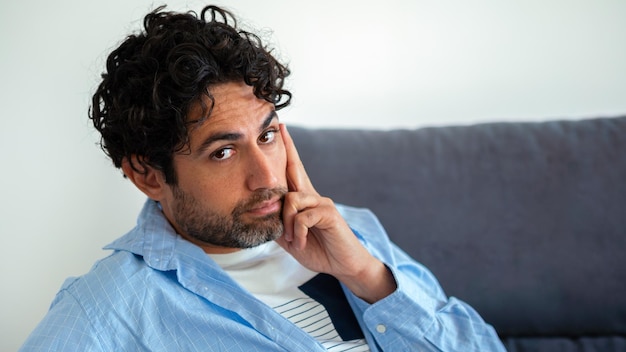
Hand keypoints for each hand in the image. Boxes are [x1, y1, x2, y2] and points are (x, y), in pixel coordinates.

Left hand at [276, 124, 395, 302]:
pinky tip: (301, 242)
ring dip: (286, 223)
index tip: (281, 130)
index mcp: (303, 201)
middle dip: (287, 147)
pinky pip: (302, 217)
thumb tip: (261, 214)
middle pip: (296, 168)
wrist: (344, 265)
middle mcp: (313, 196)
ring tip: (292, 239)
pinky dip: (297, 232)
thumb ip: (278, 224)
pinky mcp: (329, 213)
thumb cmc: (318, 249)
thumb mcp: (290, 237)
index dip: (286, 151)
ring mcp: (322, 203)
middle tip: (281, 126)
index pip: (292, 171)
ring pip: (291, 200)